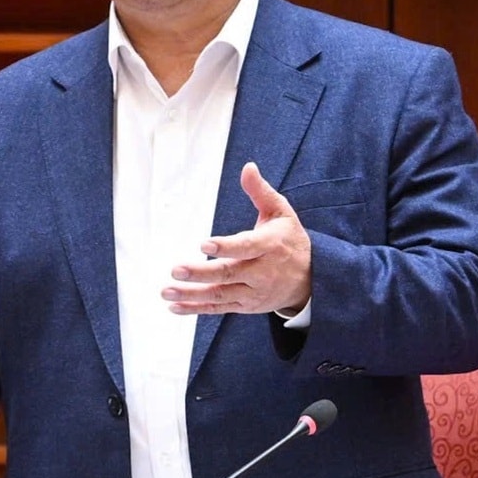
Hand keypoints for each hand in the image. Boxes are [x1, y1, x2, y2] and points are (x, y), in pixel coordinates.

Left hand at [163, 161, 311, 314]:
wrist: (310, 280)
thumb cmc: (290, 240)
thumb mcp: (281, 213)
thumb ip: (261, 192)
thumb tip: (247, 167)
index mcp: (270, 246)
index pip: (247, 248)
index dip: (226, 247)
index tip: (204, 244)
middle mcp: (262, 272)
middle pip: (229, 274)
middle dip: (201, 273)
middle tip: (176, 269)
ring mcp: (253, 292)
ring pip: (220, 294)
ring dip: (191, 295)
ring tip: (166, 291)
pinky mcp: (245, 305)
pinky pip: (218, 308)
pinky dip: (196, 309)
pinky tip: (174, 307)